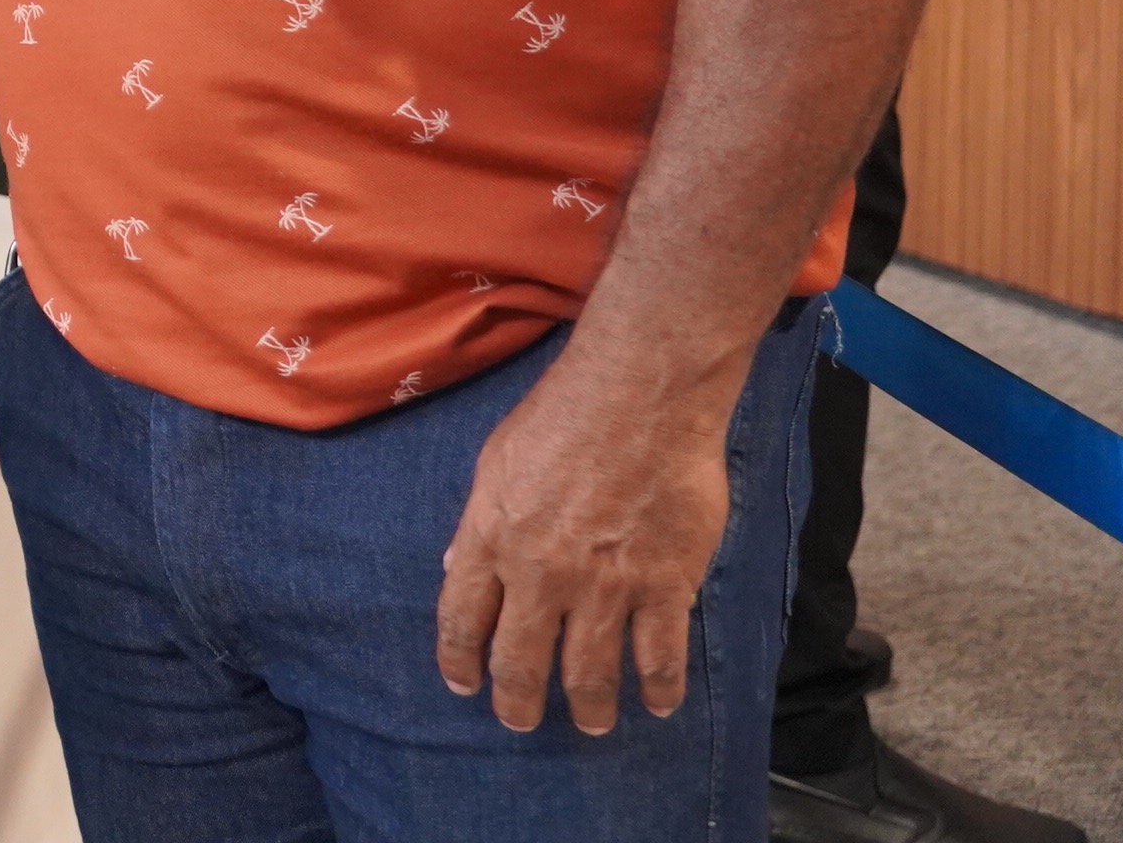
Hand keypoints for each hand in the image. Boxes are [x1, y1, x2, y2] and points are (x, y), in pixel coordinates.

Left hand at [433, 341, 739, 734]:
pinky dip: (659, 689)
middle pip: (521, 659)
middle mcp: (541, 574)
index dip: (461, 661)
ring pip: (590, 672)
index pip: (462, 618)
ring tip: (591, 724)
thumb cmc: (561, 415)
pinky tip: (658, 705)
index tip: (465, 686)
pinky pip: (660, 656)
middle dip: (517, 701)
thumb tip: (458, 569)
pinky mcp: (664, 585)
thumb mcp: (495, 462)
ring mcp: (604, 586)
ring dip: (589, 707)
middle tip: (520, 722)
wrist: (639, 397)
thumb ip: (478, 524)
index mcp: (491, 538)